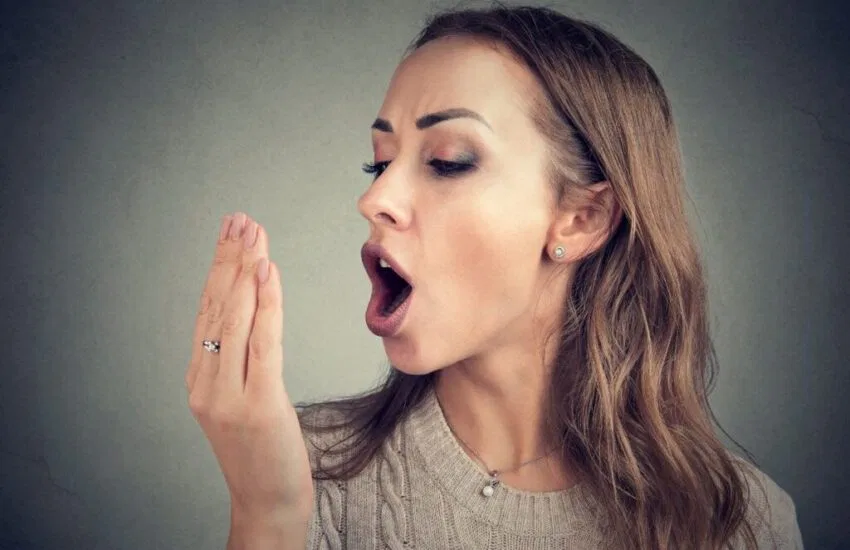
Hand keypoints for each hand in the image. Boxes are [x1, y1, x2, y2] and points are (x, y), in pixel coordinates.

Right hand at [185, 212, 312, 518]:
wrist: (267, 502)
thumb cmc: (263, 451)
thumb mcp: (244, 400)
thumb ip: (241, 362)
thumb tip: (256, 315)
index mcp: (200, 378)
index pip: (208, 311)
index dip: (219, 269)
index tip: (230, 234)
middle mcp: (206, 382)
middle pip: (218, 307)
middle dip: (230, 259)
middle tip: (241, 220)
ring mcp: (227, 394)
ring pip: (236, 318)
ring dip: (246, 270)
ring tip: (254, 234)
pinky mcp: (256, 403)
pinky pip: (262, 343)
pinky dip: (266, 303)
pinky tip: (267, 272)